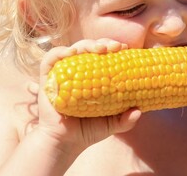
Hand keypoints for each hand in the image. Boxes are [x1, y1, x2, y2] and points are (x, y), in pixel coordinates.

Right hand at [34, 39, 141, 153]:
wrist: (65, 143)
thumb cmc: (88, 131)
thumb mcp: (112, 125)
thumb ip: (126, 120)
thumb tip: (138, 111)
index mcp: (94, 77)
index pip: (103, 54)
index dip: (113, 48)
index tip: (125, 48)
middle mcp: (79, 72)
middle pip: (90, 48)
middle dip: (103, 43)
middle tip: (116, 47)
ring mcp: (63, 73)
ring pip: (73, 49)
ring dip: (87, 44)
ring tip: (100, 49)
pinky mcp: (47, 78)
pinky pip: (50, 59)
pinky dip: (60, 52)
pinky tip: (71, 52)